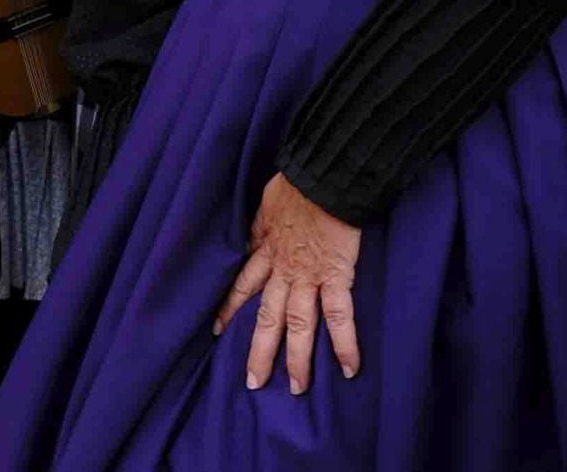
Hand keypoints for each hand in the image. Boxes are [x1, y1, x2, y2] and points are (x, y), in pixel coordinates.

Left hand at [213, 173, 362, 395]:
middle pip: (267, 317)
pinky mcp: (336, 276)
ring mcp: (308, 276)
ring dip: (297, 359)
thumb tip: (256, 231)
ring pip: (298, 324)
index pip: (242, 284)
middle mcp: (282, 270)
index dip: (230, 308)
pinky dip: (345, 343)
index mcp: (265, 250)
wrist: (322, 178)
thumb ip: (262, 224)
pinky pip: (340, 316)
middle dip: (260, 351)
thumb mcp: (267, 204)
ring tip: (296, 388)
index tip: (216, 329)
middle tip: (253, 382)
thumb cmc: (297, 185)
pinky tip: (349, 368)